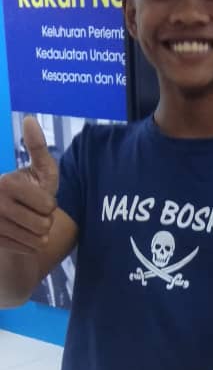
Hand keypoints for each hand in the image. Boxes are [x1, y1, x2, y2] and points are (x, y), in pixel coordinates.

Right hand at [0, 117, 58, 254]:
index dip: (50, 205)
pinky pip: (28, 250)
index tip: (37, 198)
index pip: (49, 206)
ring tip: (26, 222)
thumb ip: (37, 147)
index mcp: (6, 183)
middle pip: (44, 225)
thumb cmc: (28, 190)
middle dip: (45, 221)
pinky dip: (29, 245)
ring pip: (37, 240)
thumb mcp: (36, 169)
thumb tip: (29, 119)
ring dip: (38, 234)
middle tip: (32, 212)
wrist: (5, 217)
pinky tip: (20, 234)